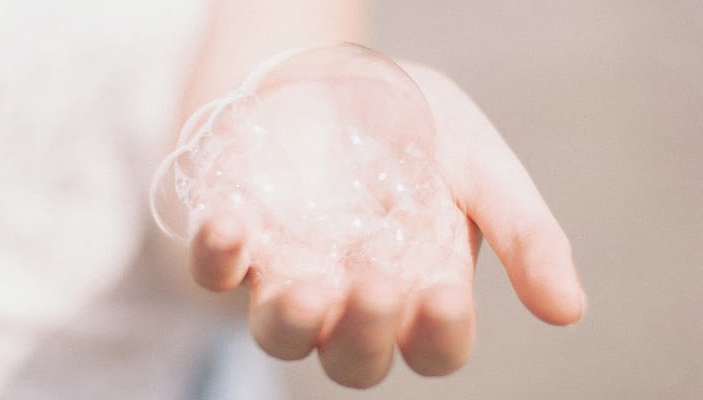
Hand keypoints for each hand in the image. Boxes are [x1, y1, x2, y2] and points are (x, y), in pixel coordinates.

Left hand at [188, 62, 584, 387]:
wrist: (339, 77)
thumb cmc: (415, 128)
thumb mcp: (482, 166)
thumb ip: (524, 235)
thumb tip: (570, 310)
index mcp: (420, 288)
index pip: (433, 345)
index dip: (439, 334)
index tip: (443, 293)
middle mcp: (353, 297)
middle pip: (354, 359)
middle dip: (364, 334)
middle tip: (376, 280)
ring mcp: (291, 273)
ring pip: (281, 335)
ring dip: (291, 322)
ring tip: (308, 285)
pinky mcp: (239, 244)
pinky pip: (214, 273)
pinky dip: (217, 257)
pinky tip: (232, 223)